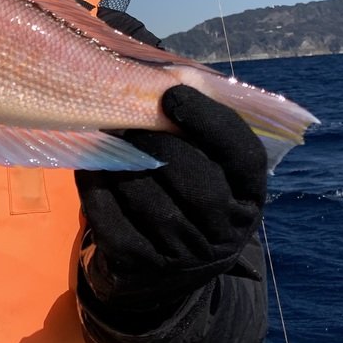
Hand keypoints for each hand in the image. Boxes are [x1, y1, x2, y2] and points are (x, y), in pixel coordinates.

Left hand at [75, 84, 266, 314]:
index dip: (209, 121)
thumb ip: (191, 121)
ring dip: (124, 165)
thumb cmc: (184, 191)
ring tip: (109, 139)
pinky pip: (114, 224)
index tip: (173, 94)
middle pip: (199, 187)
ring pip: (152, 205)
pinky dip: (97, 190)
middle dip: (159, 145)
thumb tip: (160, 73)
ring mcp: (187, 256)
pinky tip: (92, 168)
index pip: (242, 155)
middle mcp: (227, 232)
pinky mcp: (144, 268)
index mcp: (250, 195)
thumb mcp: (204, 162)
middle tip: (129, 122)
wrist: (165, 269)